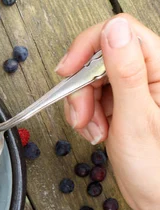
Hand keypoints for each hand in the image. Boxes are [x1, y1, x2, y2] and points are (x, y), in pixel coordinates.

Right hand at [56, 14, 159, 209]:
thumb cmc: (158, 169)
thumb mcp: (136, 119)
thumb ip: (125, 72)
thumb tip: (114, 31)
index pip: (121, 33)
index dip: (88, 48)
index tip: (68, 72)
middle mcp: (151, 75)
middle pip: (101, 58)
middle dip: (82, 88)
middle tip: (83, 116)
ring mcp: (137, 90)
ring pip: (93, 79)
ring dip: (83, 106)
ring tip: (93, 130)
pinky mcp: (125, 104)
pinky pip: (94, 97)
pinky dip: (87, 115)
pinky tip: (96, 131)